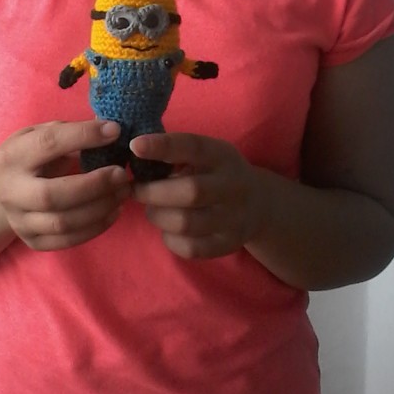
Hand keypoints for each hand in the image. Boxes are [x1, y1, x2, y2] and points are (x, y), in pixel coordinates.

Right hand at [0, 120, 131, 250]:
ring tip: (123, 192)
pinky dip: (96, 227)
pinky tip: (114, 211)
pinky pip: (68, 241)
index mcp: (12, 156)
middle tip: (121, 173)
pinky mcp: (32, 241)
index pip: (48, 143)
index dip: (84, 135)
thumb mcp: (43, 134)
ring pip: (62, 223)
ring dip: (100, 208)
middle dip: (93, 185)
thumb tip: (111, 129)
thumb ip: (71, 131)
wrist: (5, 188)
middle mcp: (9, 192)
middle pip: (51, 195)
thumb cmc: (34, 155)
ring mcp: (19, 221)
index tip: (114, 131)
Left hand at [130, 133, 267, 258]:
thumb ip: (176, 153)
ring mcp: (233, 218)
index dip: (163, 146)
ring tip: (153, 209)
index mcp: (222, 156)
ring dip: (158, 216)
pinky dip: (170, 239)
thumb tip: (135, 152)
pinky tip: (168, 228)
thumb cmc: (216, 173)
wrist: (258, 204)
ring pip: (186, 223)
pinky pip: (190, 248)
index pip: (193, 147)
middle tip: (135, 190)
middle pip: (190, 192)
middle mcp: (232, 186)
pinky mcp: (228, 243)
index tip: (136, 146)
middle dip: (153, 192)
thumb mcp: (206, 155)